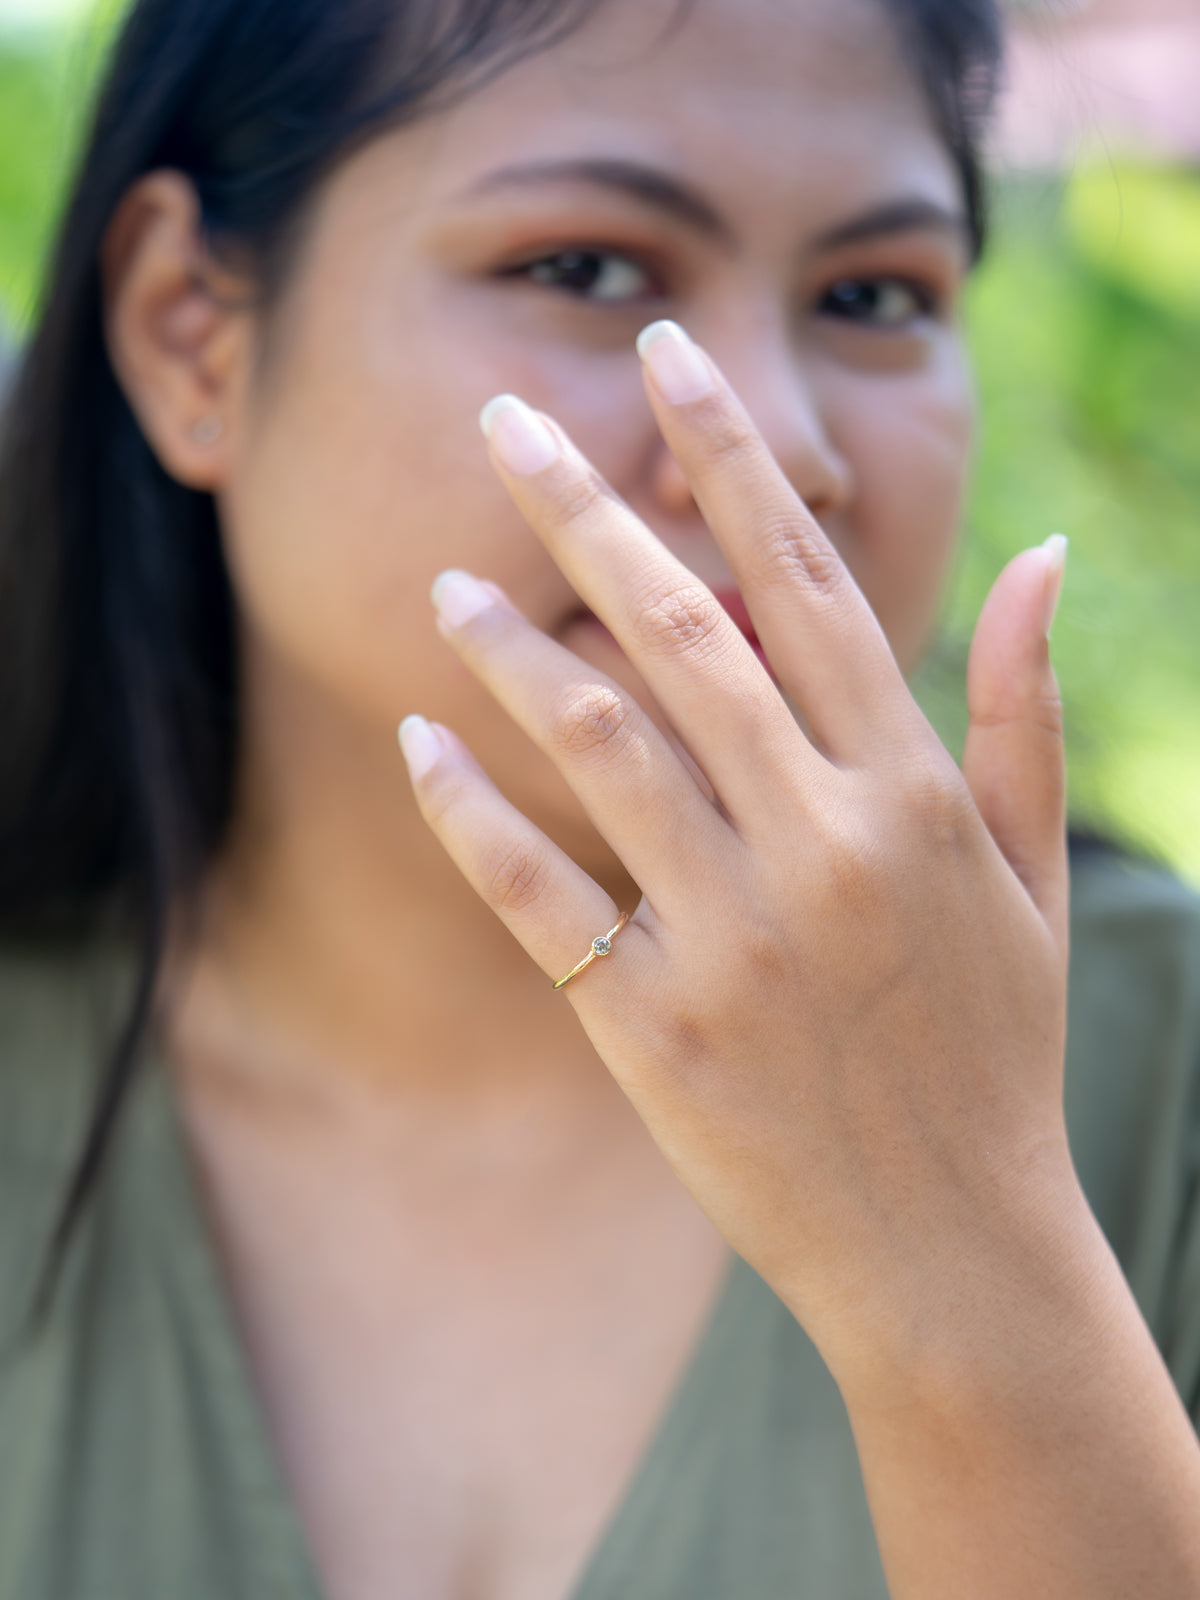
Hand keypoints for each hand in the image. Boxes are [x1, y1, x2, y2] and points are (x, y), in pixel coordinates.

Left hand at [399, 319, 1076, 1395]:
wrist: (953, 1248)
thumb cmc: (995, 1051)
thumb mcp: (1033, 877)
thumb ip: (1025, 711)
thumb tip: (1042, 552)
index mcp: (913, 793)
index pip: (809, 582)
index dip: (733, 457)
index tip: (665, 357)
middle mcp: (822, 844)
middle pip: (684, 633)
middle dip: (588, 512)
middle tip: (505, 425)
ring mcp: (732, 938)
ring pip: (600, 748)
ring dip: (510, 653)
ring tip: (442, 582)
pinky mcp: (653, 1028)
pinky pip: (541, 895)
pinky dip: (474, 812)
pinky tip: (419, 741)